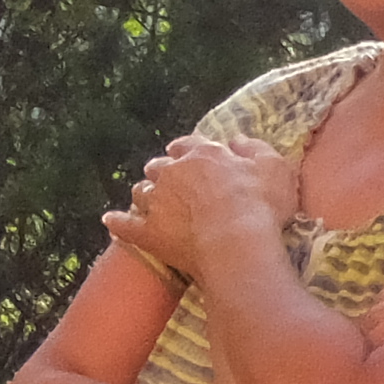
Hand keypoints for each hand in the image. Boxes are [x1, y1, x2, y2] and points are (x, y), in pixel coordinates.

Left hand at [98, 134, 300, 285]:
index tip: (185, 156)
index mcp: (203, 155)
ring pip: (141, 191)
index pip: (187, 145)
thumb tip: (236, 140)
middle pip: (159, 167)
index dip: (186, 151)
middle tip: (170, 183)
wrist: (237, 242)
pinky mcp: (148, 232)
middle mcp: (174, 173)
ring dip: (144, 194)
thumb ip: (255, 149)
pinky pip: (125, 225)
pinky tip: (110, 220)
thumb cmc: (261, 205)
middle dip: (163, 173)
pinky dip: (117, 222)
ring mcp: (158, 202)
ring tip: (148, 202)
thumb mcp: (274, 167)